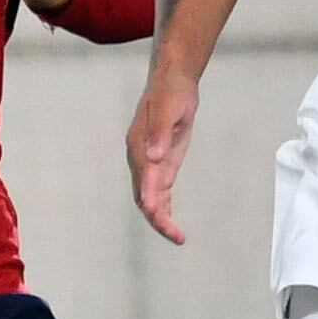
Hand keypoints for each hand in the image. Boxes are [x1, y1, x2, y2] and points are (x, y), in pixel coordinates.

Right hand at [127, 73, 199, 245]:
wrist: (172, 81)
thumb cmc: (171, 93)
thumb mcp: (169, 109)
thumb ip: (161, 134)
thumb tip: (154, 157)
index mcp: (139, 145)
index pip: (144, 177)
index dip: (151, 196)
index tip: (157, 213)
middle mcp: (140, 157)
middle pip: (144, 194)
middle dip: (157, 216)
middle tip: (175, 234)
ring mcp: (150, 162)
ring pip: (151, 197)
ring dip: (161, 218)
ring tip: (178, 237)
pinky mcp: (161, 163)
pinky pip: (160, 191)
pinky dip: (165, 207)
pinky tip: (172, 223)